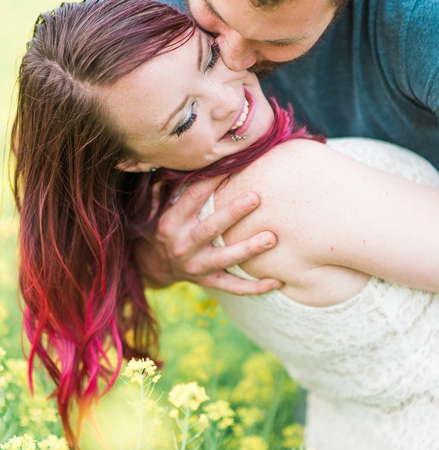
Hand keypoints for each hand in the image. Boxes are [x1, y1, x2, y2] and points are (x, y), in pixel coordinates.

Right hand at [134, 175, 282, 294]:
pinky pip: (233, 286)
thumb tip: (176, 161)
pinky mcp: (208, 281)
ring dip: (249, 248)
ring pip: (226, 258)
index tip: (234, 165)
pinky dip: (255, 287)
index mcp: (171, 222)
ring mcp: (196, 265)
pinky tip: (276, 281)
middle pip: (212, 227)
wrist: (149, 267)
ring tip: (272, 238)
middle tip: (256, 198)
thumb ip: (165, 187)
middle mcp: (183, 244)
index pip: (194, 197)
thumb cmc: (161, 228)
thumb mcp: (154, 208)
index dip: (213, 180)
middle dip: (234, 212)